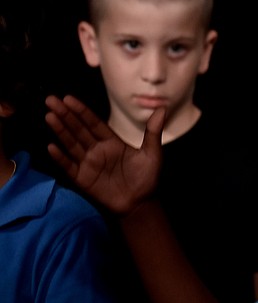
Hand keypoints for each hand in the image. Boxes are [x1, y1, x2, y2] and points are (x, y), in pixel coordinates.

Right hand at [45, 94, 163, 214]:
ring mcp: (88, 163)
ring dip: (60, 131)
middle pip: (78, 129)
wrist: (141, 204)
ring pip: (71, 144)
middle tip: (50, 100)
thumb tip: (162, 108)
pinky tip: (51, 147)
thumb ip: (152, 132)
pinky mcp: (82, 178)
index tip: (68, 98)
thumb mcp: (152, 153)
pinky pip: (69, 166)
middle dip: (65, 115)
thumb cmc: (147, 178)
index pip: (93, 123)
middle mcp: (96, 150)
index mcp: (111, 141)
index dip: (81, 111)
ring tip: (49, 116)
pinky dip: (60, 157)